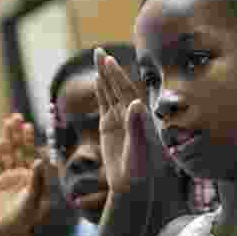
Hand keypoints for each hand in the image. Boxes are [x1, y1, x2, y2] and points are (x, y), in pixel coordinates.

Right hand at [0, 114, 48, 235]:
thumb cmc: (24, 219)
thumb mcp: (33, 200)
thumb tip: (39, 160)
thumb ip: (36, 181)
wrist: (6, 233)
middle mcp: (21, 174)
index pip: (31, 154)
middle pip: (19, 149)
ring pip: (7, 154)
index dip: (29, 140)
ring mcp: (7, 177)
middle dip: (18, 134)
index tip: (29, 125)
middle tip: (17, 116)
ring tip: (7, 123)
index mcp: (33, 177)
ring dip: (8, 139)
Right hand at [95, 48, 154, 194]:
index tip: (109, 61)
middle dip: (108, 70)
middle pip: (117, 87)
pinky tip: (97, 79)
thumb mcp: (139, 147)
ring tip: (97, 58)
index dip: (117, 76)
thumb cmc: (139, 168)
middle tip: (99, 51)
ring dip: (104, 76)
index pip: (126, 92)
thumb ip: (137, 125)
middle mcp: (131, 114)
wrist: (131, 184)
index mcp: (139, 116)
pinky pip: (104, 104)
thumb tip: (136, 102)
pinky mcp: (109, 126)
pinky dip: (100, 91)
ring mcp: (119, 118)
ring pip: (110, 93)